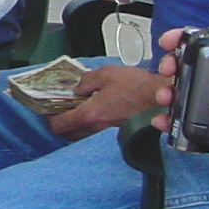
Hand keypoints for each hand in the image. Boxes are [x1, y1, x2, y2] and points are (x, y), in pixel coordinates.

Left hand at [45, 64, 164, 139]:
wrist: (162, 97)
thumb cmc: (137, 85)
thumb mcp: (106, 74)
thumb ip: (86, 81)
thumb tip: (77, 88)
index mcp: (90, 114)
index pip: (59, 126)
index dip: (49, 119)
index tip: (46, 109)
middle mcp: (96, 127)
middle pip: (67, 134)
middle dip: (59, 123)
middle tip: (57, 109)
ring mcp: (106, 131)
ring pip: (81, 134)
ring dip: (73, 124)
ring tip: (74, 107)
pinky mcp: (116, 129)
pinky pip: (94, 130)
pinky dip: (87, 123)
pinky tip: (91, 108)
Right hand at [154, 5, 208, 138]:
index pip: (187, 43)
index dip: (173, 40)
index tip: (167, 42)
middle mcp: (207, 71)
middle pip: (176, 67)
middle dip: (165, 67)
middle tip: (168, 70)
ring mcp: (207, 94)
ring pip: (176, 92)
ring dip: (164, 92)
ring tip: (167, 96)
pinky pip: (185, 118)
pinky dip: (169, 120)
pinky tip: (164, 120)